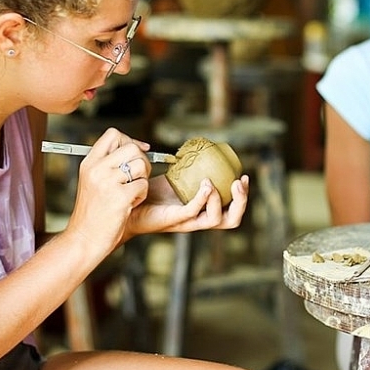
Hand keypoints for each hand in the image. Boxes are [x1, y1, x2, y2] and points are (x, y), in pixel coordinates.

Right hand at [64, 128, 151, 248]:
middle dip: (142, 162)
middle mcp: (97, 169)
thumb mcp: (93, 181)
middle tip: (137, 178)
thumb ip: (110, 163)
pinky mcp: (120, 197)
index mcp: (89, 163)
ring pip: (141, 166)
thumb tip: (140, 147)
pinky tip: (130, 205)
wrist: (84, 238)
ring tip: (131, 194)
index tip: (137, 153)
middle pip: (132, 148)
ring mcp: (108, 182)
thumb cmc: (93, 212)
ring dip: (142, 181)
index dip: (130, 141)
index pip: (113, 134)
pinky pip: (143, 186)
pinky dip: (141, 196)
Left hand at [124, 173, 249, 235]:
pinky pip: (194, 212)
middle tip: (239, 182)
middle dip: (241, 201)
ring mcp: (187, 221)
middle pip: (231, 220)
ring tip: (214, 181)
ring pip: (217, 219)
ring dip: (221, 199)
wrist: (126, 205)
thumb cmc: (148, 193)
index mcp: (202, 211)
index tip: (243, 175)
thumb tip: (197, 147)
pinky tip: (205, 184)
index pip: (230, 210)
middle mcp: (198, 219)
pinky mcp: (174, 220)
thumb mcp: (174, 178)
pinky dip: (203, 198)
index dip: (242, 196)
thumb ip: (187, 167)